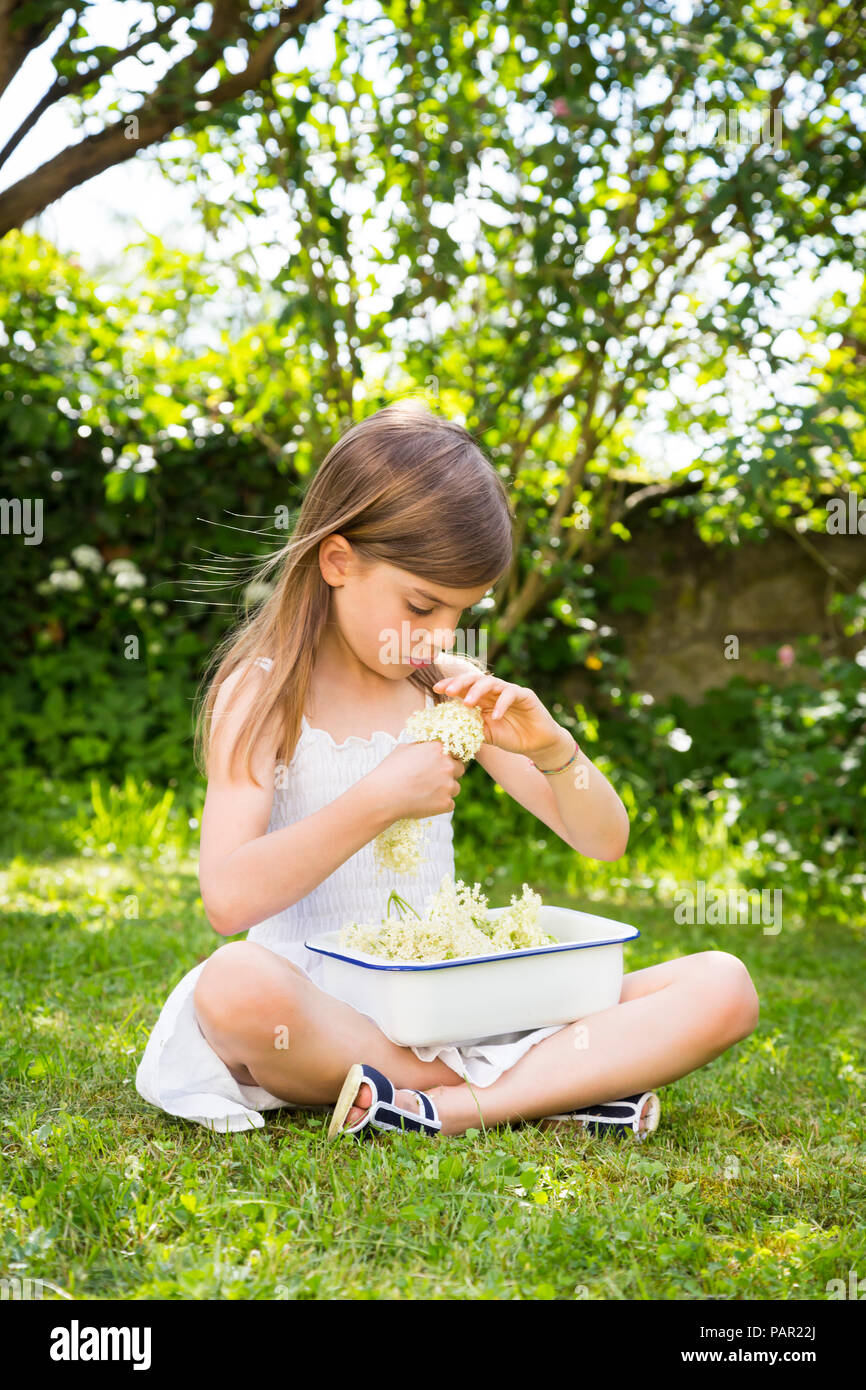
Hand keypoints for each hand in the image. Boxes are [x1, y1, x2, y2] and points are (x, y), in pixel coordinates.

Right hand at [368, 739, 466, 819]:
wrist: (383, 795)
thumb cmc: (390, 771)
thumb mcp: (403, 749)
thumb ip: (421, 746)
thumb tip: (427, 746)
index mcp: (438, 749)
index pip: (455, 751)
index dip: (448, 758)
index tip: (440, 765)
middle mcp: (447, 765)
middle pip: (460, 769)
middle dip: (450, 774)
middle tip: (434, 780)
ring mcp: (448, 785)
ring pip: (455, 788)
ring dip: (445, 790)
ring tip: (425, 793)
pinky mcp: (446, 803)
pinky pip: (449, 804)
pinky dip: (440, 805)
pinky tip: (424, 803)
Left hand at [432, 671, 572, 762]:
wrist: (537, 744)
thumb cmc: (511, 737)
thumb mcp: (486, 734)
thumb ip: (471, 728)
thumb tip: (448, 729)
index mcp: (483, 699)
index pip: (464, 687)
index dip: (450, 685)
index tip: (436, 689)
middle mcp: (495, 692)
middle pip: (475, 680)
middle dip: (460, 683)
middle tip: (448, 691)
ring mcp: (510, 691)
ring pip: (491, 683)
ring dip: (477, 691)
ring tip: (468, 703)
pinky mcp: (525, 695)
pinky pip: (511, 694)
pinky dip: (502, 704)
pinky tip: (496, 716)